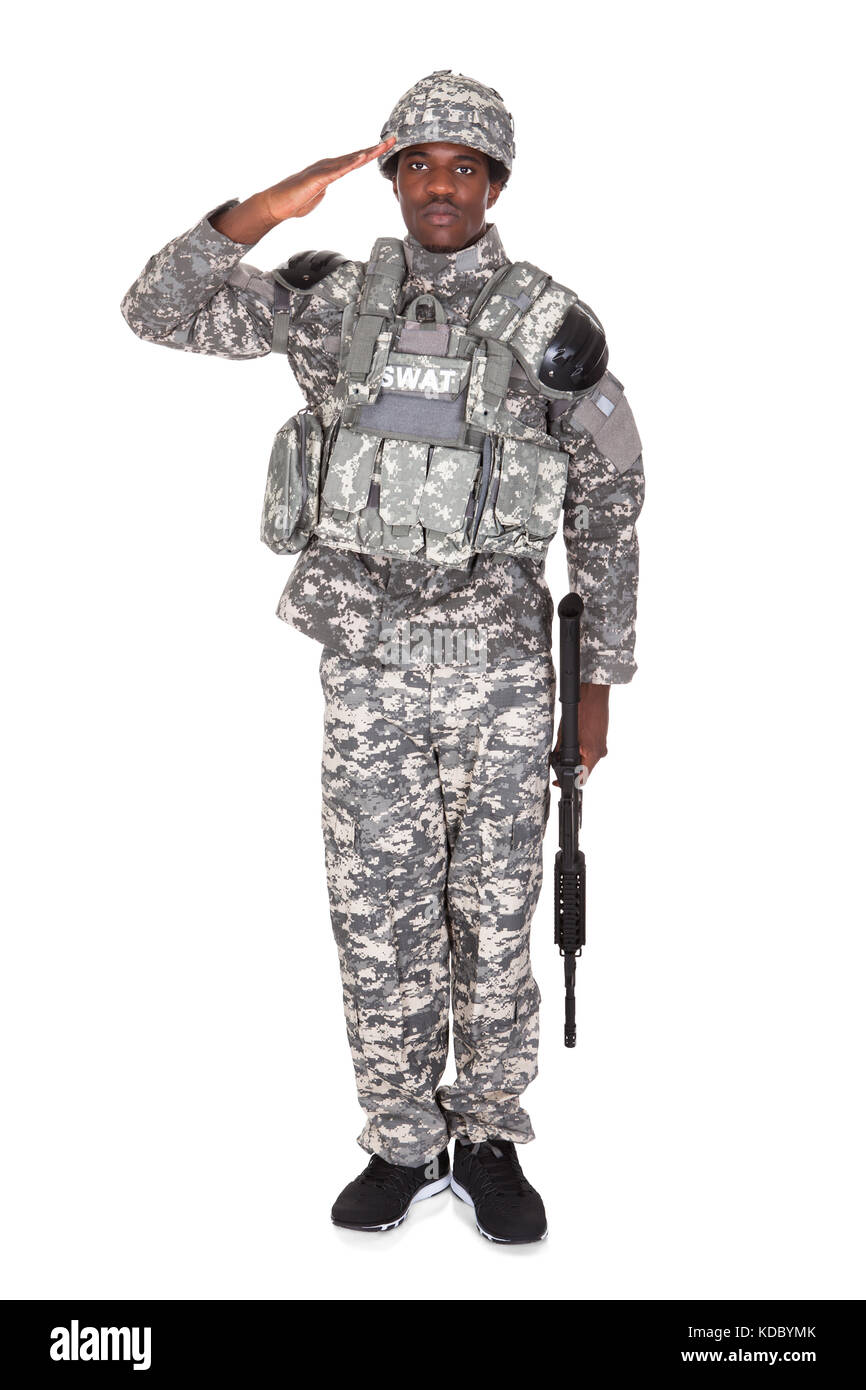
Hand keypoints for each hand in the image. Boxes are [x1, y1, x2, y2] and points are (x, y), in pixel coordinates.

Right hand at [263, 137, 396, 223]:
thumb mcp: (316, 196)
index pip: (355, 160)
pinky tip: (362, 157)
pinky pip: (338, 170)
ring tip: (383, 146)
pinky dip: (351, 163)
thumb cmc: (295, 201)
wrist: (277, 205)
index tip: (387, 148)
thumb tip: (326, 189)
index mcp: (330, 170)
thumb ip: (324, 190)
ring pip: (350, 160)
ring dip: (367, 153)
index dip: (371, 154)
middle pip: (357, 155)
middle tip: (393, 140)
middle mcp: (328, 165)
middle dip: (376, 148)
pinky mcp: (318, 178)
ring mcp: (323, 170)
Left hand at [551, 683, 609, 785]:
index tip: (559, 782)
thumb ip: (560, 749)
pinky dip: (583, 749)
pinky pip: (592, 750)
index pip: (583, 778)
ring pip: (588, 759)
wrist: (594, 694)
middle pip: (585, 769)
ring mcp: (602, 745)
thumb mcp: (564, 732)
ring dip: (577, 757)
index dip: (569, 781)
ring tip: (567, 747)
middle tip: (558, 762)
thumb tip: (555, 759)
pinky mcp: (602, 739)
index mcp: (592, 753)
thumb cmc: (581, 709)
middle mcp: (600, 752)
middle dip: (572, 767)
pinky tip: (576, 739)